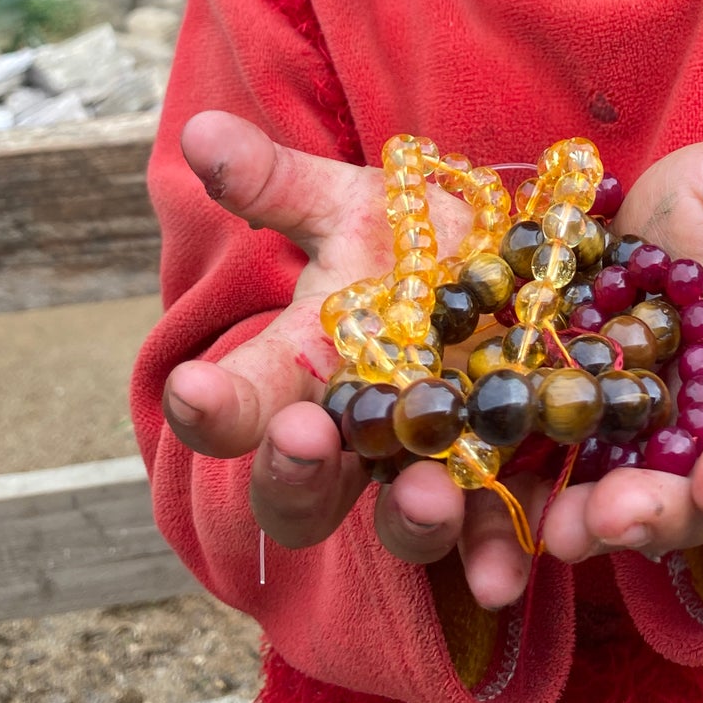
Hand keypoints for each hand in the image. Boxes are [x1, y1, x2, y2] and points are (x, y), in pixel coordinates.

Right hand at [161, 111, 549, 607]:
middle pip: (301, 489)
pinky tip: (510, 573)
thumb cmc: (407, 238)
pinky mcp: (504, 484)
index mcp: (300, 376)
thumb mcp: (346, 204)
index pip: (236, 403)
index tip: (192, 387)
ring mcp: (426, 470)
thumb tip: (200, 130)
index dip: (208, 404)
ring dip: (408, 521)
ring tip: (424, 498)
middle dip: (295, 473)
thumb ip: (275, 183)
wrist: (507, 262)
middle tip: (303, 440)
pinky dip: (500, 555)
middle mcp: (353, 441)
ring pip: (400, 522)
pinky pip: (496, 532)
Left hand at [538, 141, 702, 566]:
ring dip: (594, 523)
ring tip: (558, 532)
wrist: (636, 207)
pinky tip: (505, 507)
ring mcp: (637, 428)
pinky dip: (537, 496)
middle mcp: (701, 417)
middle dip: (657, 512)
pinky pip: (558, 470)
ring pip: (625, 494)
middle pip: (693, 485)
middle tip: (610, 519)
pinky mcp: (577, 421)